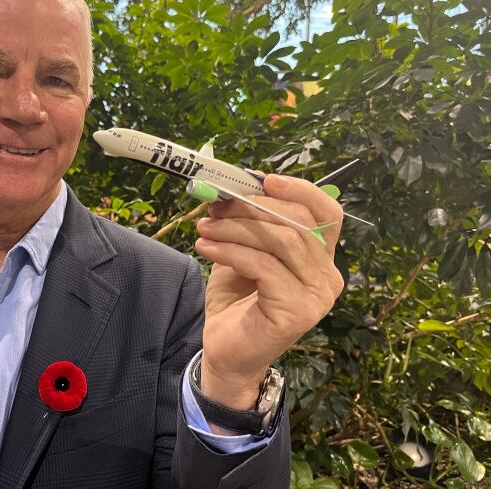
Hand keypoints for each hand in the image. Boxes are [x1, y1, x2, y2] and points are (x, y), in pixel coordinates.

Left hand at [194, 174, 344, 410]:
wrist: (226, 352)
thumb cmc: (237, 301)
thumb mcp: (243, 252)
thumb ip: (248, 223)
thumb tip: (231, 186)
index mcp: (321, 259)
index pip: (328, 213)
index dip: (301, 190)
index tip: (264, 179)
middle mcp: (328, 277)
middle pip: (299, 223)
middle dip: (253, 206)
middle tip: (217, 205)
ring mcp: (316, 296)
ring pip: (280, 241)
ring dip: (236, 227)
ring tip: (205, 227)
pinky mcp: (297, 311)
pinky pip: (263, 265)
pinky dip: (230, 250)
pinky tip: (206, 248)